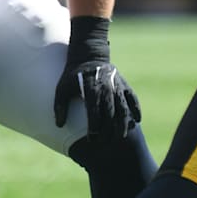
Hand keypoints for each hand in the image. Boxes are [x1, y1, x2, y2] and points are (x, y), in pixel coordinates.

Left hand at [54, 16, 140, 143]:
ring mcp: (117, 86)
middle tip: (105, 143)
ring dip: (123, 123)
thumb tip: (59, 125)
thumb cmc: (72, 75)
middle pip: (110, 112)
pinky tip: (137, 121)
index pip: (94, 111)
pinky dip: (136, 109)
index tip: (92, 139)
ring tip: (121, 137)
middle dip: (108, 129)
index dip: (94, 126)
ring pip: (123, 108)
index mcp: (90, 88)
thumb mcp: (61, 88)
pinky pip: (133, 98)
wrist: (88, 55)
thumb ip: (60, 106)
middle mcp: (105, 87)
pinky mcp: (124, 84)